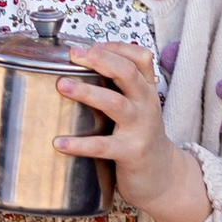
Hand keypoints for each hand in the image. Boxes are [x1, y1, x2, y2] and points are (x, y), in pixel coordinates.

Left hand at [56, 42, 207, 221]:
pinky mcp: (132, 152)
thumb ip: (120, 87)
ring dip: (87, 92)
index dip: (115, 47)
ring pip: (115, 103)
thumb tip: (82, 64)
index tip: (87, 46)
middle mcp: (146, 104)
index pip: (139, 57)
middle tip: (73, 56)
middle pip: (127, 72)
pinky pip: (103, 146)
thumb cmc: (140, 136)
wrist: (163, 176)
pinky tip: (59, 143)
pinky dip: (80, 144)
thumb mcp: (138, 106)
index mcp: (146, 90)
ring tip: (62, 86)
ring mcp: (141, 128)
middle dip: (100, 59)